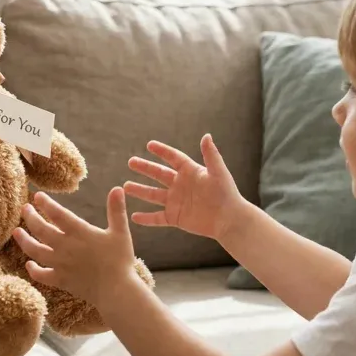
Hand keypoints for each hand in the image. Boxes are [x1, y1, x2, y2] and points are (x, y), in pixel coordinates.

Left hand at [13, 189, 140, 307]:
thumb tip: (117, 188)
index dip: (45, 203)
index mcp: (79, 233)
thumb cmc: (120, 260)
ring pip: (35, 251)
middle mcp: (65, 246)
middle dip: (30, 217)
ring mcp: (60, 264)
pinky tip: (29, 264)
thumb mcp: (120, 232)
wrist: (116, 290)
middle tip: (24, 209)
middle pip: (41, 229)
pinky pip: (41, 275)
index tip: (37, 196)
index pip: (57, 214)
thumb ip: (116, 210)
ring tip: (16, 232)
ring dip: (24, 240)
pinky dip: (33, 270)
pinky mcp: (60, 280)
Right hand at [124, 133, 246, 240]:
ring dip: (140, 190)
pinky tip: (133, 217)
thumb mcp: (218, 173)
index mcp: (190, 172)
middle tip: (131, 162)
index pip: (173, 158)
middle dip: (145, 168)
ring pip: (153, 195)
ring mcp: (176, 202)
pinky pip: (157, 218)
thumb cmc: (227, 194)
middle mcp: (181, 185)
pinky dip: (146, 218)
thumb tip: (206, 136)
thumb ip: (211, 155)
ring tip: (125, 186)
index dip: (162, 151)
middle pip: (158, 174)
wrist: (230, 220)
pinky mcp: (176, 217)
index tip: (150, 145)